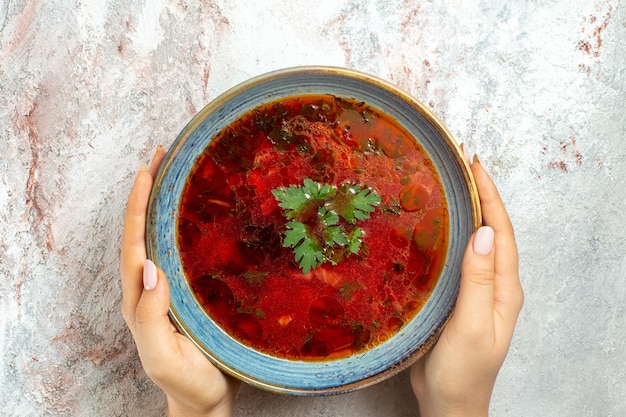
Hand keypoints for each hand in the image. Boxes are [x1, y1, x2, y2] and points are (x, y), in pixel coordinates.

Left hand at [120, 145, 240, 416]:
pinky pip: (177, 250)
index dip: (137, 206)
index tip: (147, 170)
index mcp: (139, 299)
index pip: (133, 243)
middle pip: (141, 231)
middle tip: (161, 155)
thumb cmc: (187, 382)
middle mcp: (148, 288)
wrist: (205, 401)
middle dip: (146, 192)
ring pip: (158, 237)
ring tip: (174, 171)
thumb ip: (152, 314)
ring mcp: (166, 289)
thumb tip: (149, 264)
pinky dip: (179, 224)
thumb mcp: (163, 355)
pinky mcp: (185, 292)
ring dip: (161, 203)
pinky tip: (194, 211)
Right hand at [410, 155, 523, 416]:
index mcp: (505, 289)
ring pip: (475, 242)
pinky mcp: (458, 297)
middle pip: (492, 231)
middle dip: (481, 195)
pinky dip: (451, 234)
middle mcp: (495, 285)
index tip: (475, 164)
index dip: (490, 197)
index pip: (502, 233)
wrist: (450, 404)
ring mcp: (477, 291)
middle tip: (461, 164)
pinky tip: (435, 226)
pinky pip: (458, 257)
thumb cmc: (462, 372)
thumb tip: (484, 232)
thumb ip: (478, 281)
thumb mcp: (470, 326)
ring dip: (467, 211)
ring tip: (450, 184)